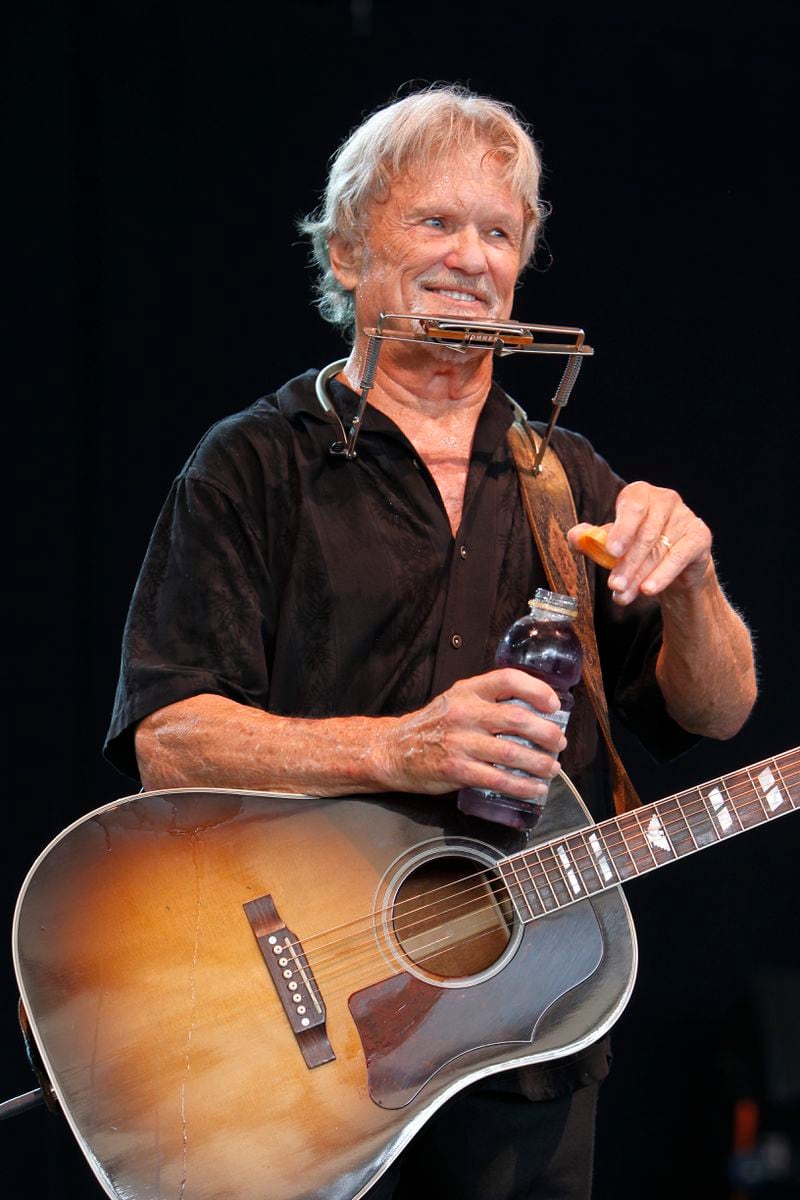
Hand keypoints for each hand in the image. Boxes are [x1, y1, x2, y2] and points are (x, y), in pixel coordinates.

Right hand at [381, 669, 567, 796]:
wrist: (394, 750)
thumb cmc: (431, 726)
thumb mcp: (456, 701)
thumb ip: (487, 702)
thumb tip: (532, 713)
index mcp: (468, 691)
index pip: (508, 679)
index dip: (537, 690)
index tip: (553, 705)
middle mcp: (465, 713)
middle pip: (518, 718)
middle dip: (547, 733)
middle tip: (558, 743)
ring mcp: (461, 742)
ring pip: (513, 752)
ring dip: (540, 763)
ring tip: (552, 768)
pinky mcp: (457, 770)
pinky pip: (498, 779)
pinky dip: (522, 786)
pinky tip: (534, 789)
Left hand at [569, 481, 712, 605]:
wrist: (676, 565)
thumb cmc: (637, 547)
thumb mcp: (612, 543)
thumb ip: (591, 539)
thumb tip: (575, 537)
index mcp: (640, 494)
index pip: (632, 506)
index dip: (622, 529)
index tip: (611, 551)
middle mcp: (665, 499)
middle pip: (644, 535)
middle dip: (626, 564)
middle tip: (613, 585)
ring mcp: (685, 516)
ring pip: (659, 550)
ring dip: (640, 575)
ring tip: (623, 595)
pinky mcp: (700, 536)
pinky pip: (679, 557)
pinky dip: (662, 575)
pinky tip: (648, 590)